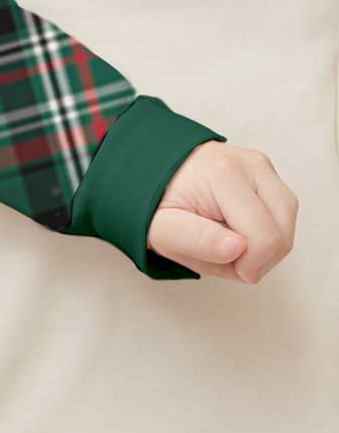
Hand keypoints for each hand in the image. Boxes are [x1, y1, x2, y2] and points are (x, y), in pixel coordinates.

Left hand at [146, 142, 296, 282]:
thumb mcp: (162, 230)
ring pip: (286, 222)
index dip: (249, 266)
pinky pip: (280, 212)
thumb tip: (239, 248)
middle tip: (223, 258)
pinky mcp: (264, 172)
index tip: (224, 267)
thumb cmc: (153, 203)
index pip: (264, 238)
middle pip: (282, 230)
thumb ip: (197, 241)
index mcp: (224, 175)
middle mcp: (250, 164)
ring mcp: (260, 166)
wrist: (145, 172)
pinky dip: (264, 231)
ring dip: (264, 246)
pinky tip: (235, 231)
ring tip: (225, 244)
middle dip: (260, 258)